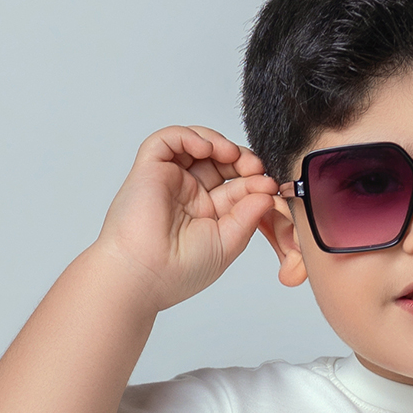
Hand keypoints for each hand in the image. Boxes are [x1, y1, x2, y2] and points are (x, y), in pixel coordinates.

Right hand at [94, 127, 286, 313]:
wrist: (143, 277)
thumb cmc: (177, 272)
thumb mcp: (227, 244)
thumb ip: (249, 216)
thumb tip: (268, 193)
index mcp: (206, 213)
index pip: (235, 185)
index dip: (255, 181)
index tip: (269, 187)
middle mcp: (187, 194)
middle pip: (219, 159)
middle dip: (241, 158)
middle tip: (255, 167)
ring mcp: (168, 179)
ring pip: (195, 143)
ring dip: (219, 142)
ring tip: (232, 154)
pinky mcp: (149, 169)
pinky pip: (168, 139)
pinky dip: (189, 135)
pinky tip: (207, 148)